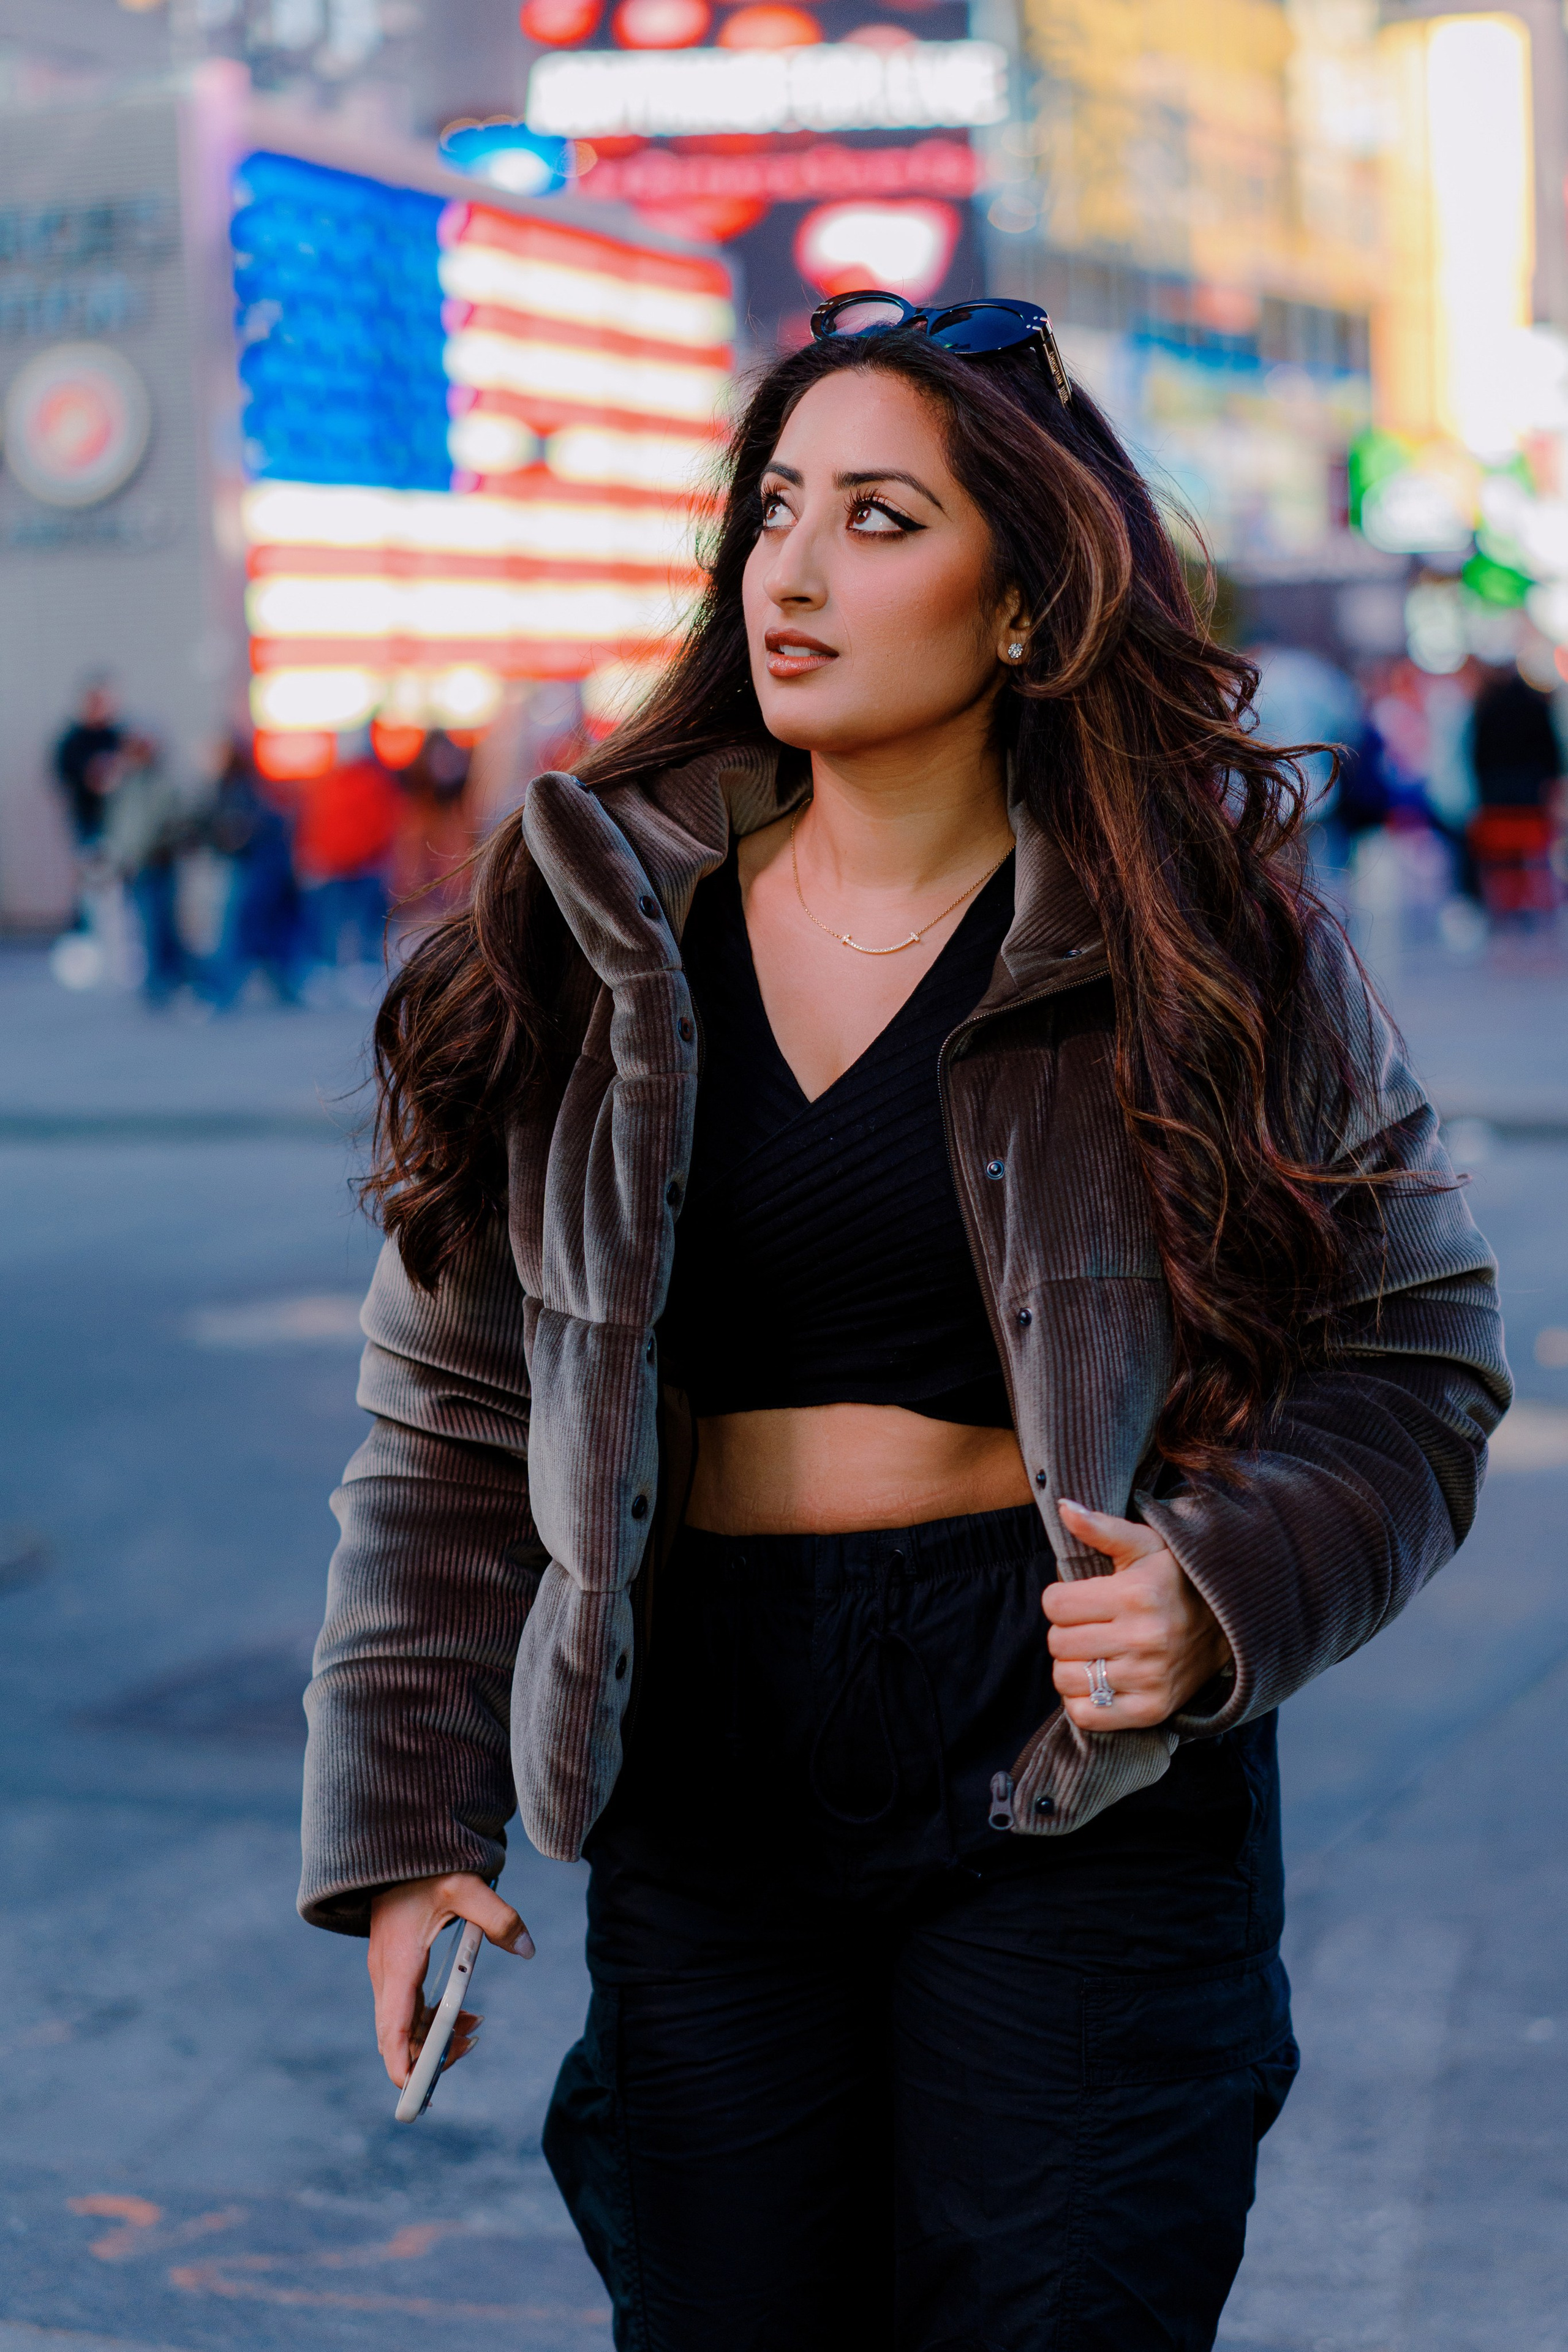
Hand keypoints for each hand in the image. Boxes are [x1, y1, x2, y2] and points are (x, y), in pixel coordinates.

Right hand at [368, 1872, 533, 2089]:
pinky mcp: (395, 1967)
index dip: (402, 2063)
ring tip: (476, 2032)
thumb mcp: (467, 1886)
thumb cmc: (427, 1865)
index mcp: (398, 1961)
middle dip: (428, 2055)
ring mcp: (387, 1971)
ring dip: (435, 2037)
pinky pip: (408, 2009)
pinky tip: (465, 2016)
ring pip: (403, 2026)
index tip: (416, 2090)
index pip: (393, 2027)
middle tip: (468, 2051)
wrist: (397, 1847)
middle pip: (397, 2035)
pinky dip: (433, 2020)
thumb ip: (499, 1919)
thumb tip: (529, 1949)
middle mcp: (386, 1973)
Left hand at [1044, 1500, 1231, 1730]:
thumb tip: (1063, 1507)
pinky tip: (1099, 1680)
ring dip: (1071, 1665)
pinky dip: (1082, 1700)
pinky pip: (1085, 1714)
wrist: (1229, 1625)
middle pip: (1057, 1642)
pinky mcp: (1151, 1710)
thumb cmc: (1176, 1580)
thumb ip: (1101, 1527)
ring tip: (1094, 1652)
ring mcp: (1149, 1679)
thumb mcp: (1145, 1545)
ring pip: (1065, 1678)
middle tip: (1090, 1626)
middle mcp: (1144, 1639)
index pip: (1055, 1604)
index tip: (1080, 1598)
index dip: (1061, 1599)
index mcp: (1136, 1595)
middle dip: (1066, 1631)